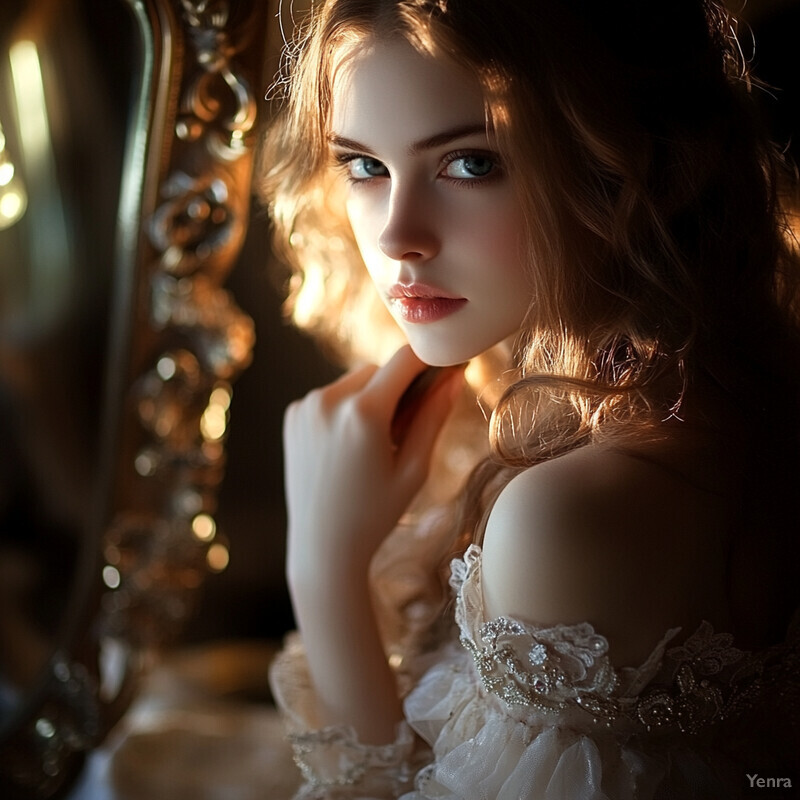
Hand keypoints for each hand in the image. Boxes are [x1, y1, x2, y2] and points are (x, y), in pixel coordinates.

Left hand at [283, 345, 462, 581]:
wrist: (322, 544)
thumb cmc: (375, 514)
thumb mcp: (414, 469)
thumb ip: (434, 417)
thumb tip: (453, 378)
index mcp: (363, 414)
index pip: (405, 360)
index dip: (429, 361)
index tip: (443, 369)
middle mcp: (329, 401)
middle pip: (378, 369)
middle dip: (396, 388)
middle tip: (403, 428)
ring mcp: (306, 407)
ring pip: (353, 381)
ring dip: (369, 398)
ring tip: (371, 443)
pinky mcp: (293, 415)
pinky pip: (330, 396)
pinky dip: (344, 409)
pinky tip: (346, 447)